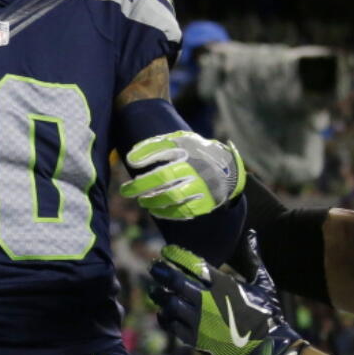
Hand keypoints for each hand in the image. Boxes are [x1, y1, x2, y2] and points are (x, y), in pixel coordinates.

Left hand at [120, 131, 245, 218]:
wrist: (228, 169)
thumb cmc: (194, 154)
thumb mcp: (180, 141)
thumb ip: (155, 146)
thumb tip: (130, 158)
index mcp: (188, 149)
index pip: (163, 150)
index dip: (145, 156)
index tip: (131, 163)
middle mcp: (195, 166)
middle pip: (164, 176)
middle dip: (141, 185)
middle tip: (125, 191)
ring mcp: (202, 185)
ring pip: (172, 196)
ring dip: (153, 201)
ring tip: (142, 202)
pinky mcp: (206, 201)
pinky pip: (183, 211)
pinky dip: (167, 213)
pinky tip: (155, 211)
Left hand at [149, 232, 305, 354]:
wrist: (267, 349)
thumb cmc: (266, 313)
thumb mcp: (262, 283)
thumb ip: (253, 257)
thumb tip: (251, 233)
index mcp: (223, 285)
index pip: (193, 264)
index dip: (176, 255)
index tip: (167, 251)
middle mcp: (207, 302)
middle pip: (175, 282)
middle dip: (161, 272)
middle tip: (154, 267)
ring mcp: (199, 322)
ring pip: (170, 304)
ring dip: (159, 295)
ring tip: (154, 290)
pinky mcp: (195, 340)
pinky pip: (172, 326)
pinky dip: (164, 317)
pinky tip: (163, 312)